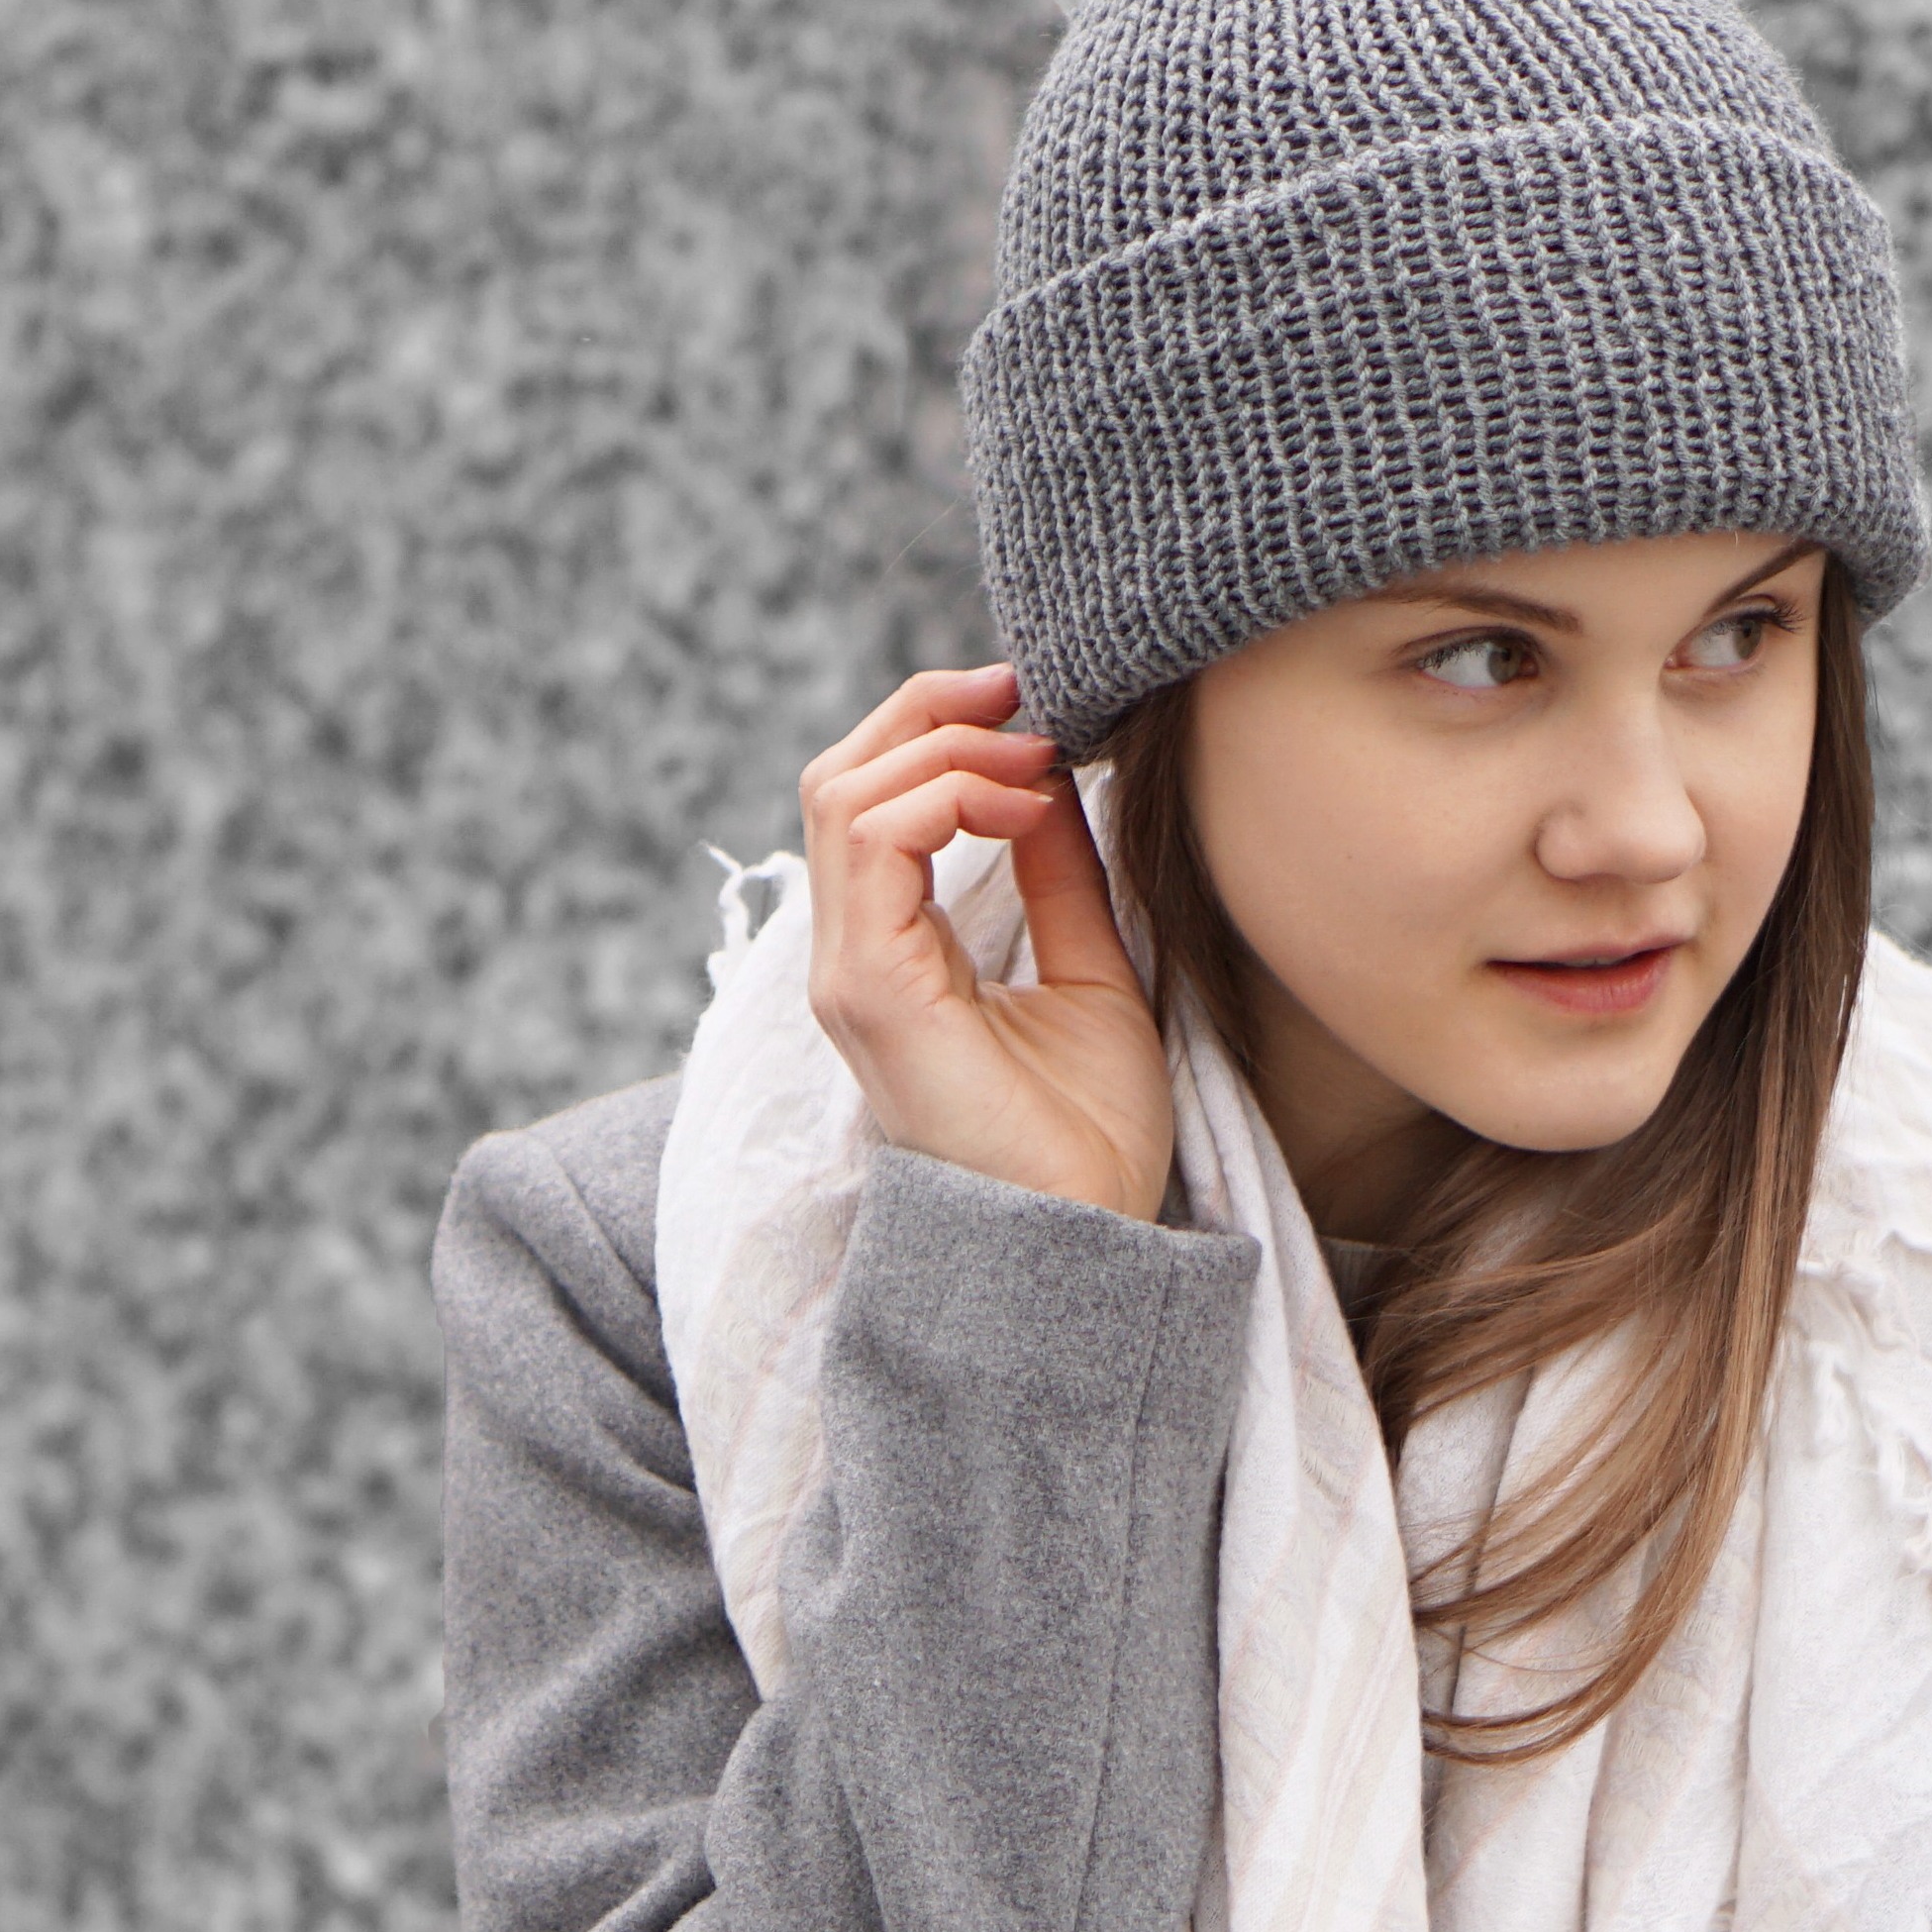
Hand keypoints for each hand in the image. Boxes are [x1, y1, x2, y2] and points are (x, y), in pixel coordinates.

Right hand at [801, 665, 1174, 1221]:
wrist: (1089, 1239)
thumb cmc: (1088, 1136)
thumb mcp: (1091, 975)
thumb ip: (1062, 880)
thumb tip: (1055, 779)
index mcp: (894, 953)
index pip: (872, 800)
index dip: (938, 729)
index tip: (1034, 705)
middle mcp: (853, 957)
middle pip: (840, 776)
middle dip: (929, 711)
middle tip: (1026, 693)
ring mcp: (851, 973)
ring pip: (846, 793)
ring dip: (948, 746)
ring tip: (1037, 757)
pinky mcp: (872, 990)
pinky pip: (878, 841)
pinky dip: (951, 794)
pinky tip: (1024, 804)